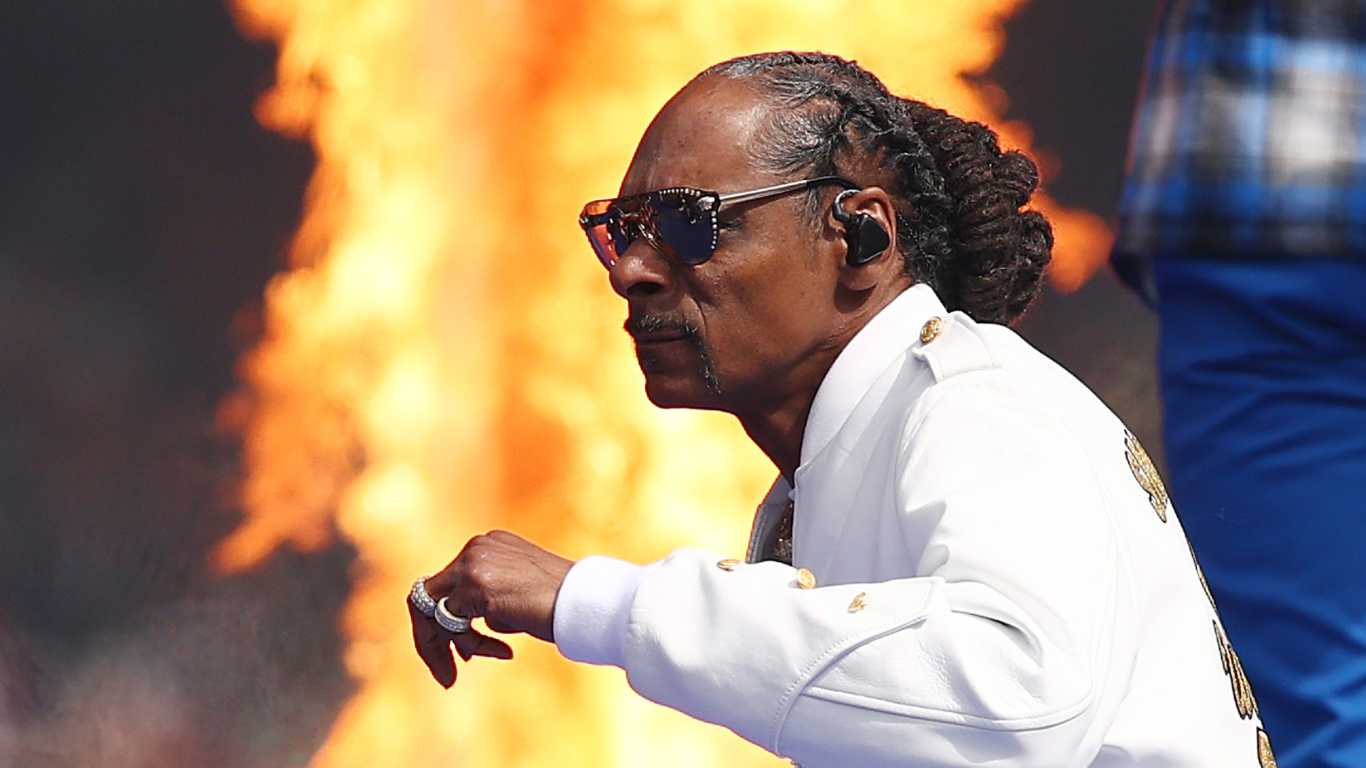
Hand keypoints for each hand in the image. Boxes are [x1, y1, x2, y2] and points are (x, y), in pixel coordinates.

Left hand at [409, 530, 573, 687]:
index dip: (447, 620)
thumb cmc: (562, 606)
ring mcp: (474, 562)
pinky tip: (504, 652)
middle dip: (432, 638)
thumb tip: (458, 628)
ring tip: (464, 670)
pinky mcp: (476, 584)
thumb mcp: (518, 595)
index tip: (461, 652)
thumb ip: (487, 600)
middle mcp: (478, 546)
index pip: (448, 582)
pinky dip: (471, 645)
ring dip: (449, 646)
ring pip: (433, 611)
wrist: (588, 604)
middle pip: (428, 594)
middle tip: (445, 673)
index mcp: (489, 544)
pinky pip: (452, 623)